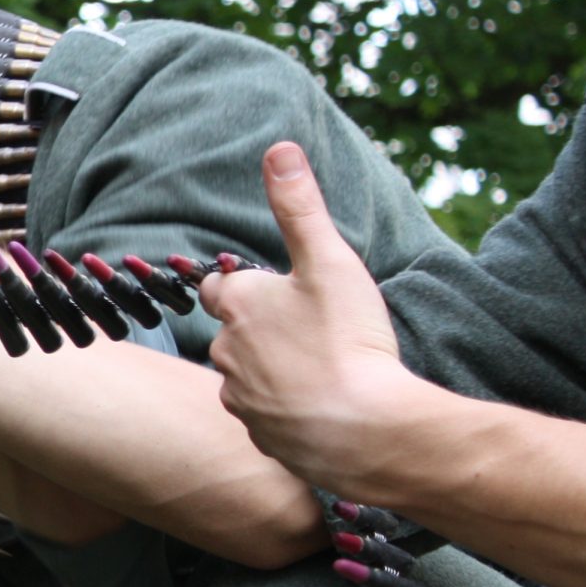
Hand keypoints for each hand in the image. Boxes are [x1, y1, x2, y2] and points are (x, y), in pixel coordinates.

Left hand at [202, 142, 423, 491]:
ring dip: (275, 371)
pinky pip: (269, 416)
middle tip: (311, 330)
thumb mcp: (329, 261)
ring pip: (249, 376)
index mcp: (238, 306)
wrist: (364, 431)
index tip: (275, 288)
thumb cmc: (348, 341)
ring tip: (323, 369)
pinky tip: (323, 407)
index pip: (220, 286)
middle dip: (263, 329)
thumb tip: (278, 149)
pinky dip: (289, 410)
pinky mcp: (261, 437)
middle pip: (235, 332)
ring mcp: (240, 399)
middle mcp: (225, 353)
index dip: (247, 285)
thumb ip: (300, 208)